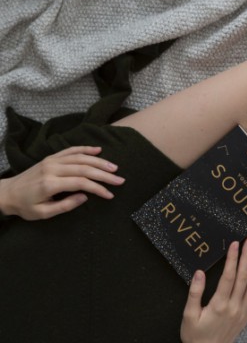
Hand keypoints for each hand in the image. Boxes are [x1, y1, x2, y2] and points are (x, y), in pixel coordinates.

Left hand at [0, 146, 124, 219]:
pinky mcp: (51, 157)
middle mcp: (52, 169)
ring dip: (99, 161)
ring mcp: (51, 161)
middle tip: (119, 179)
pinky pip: (71, 150)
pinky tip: (98, 150)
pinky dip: (85, 149)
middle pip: (84, 168)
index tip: (110, 194)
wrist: (7, 193)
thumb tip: (85, 197)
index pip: (80, 183)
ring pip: (80, 157)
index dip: (98, 188)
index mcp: (50, 184)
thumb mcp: (43, 213)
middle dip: (104, 174)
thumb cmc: (25, 206)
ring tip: (114, 167)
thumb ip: (65, 205)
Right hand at [181, 237, 246, 342]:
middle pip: (243, 277)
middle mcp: (234, 306)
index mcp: (219, 304)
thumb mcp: (189, 315)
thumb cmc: (195, 335)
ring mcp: (243, 310)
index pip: (228, 276)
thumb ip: (194, 293)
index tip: (235, 244)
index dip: (232, 259)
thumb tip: (199, 273)